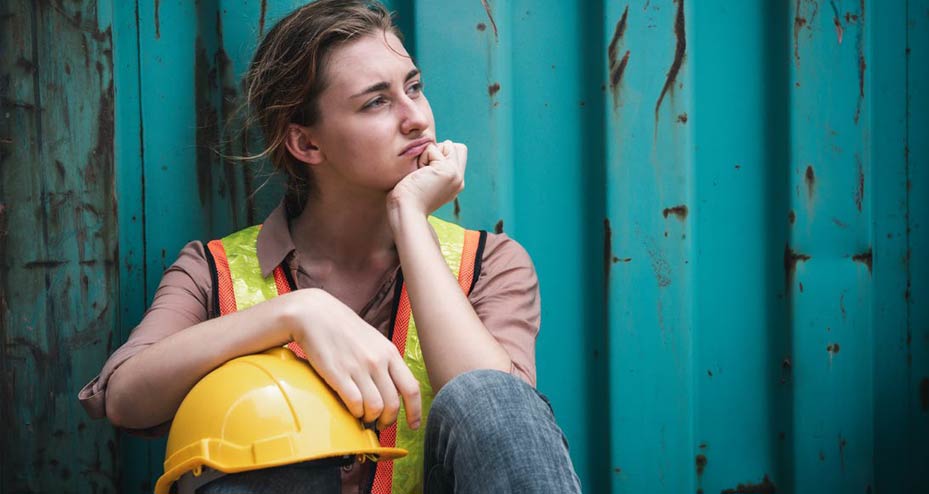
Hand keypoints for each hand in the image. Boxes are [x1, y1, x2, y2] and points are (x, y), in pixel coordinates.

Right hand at [284, 289, 421, 429]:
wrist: (314, 315)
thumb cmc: (344, 329)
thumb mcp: (374, 341)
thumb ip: (387, 362)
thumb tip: (397, 388)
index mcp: (390, 352)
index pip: (411, 388)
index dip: (415, 411)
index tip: (413, 424)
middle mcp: (377, 361)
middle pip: (393, 404)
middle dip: (388, 420)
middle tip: (380, 423)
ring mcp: (358, 368)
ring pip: (375, 408)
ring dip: (371, 419)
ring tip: (364, 417)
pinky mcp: (338, 374)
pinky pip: (355, 404)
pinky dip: (355, 413)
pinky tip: (351, 409)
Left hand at [387, 140, 466, 215]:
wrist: (406, 212)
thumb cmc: (406, 198)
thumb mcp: (424, 182)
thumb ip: (433, 168)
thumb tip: (431, 148)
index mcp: (455, 184)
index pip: (457, 153)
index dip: (440, 154)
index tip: (426, 173)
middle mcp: (459, 180)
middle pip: (456, 147)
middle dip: (438, 151)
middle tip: (424, 171)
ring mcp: (456, 175)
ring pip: (447, 145)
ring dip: (429, 154)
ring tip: (421, 173)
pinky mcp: (448, 170)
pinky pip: (432, 149)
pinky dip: (422, 158)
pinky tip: (418, 175)